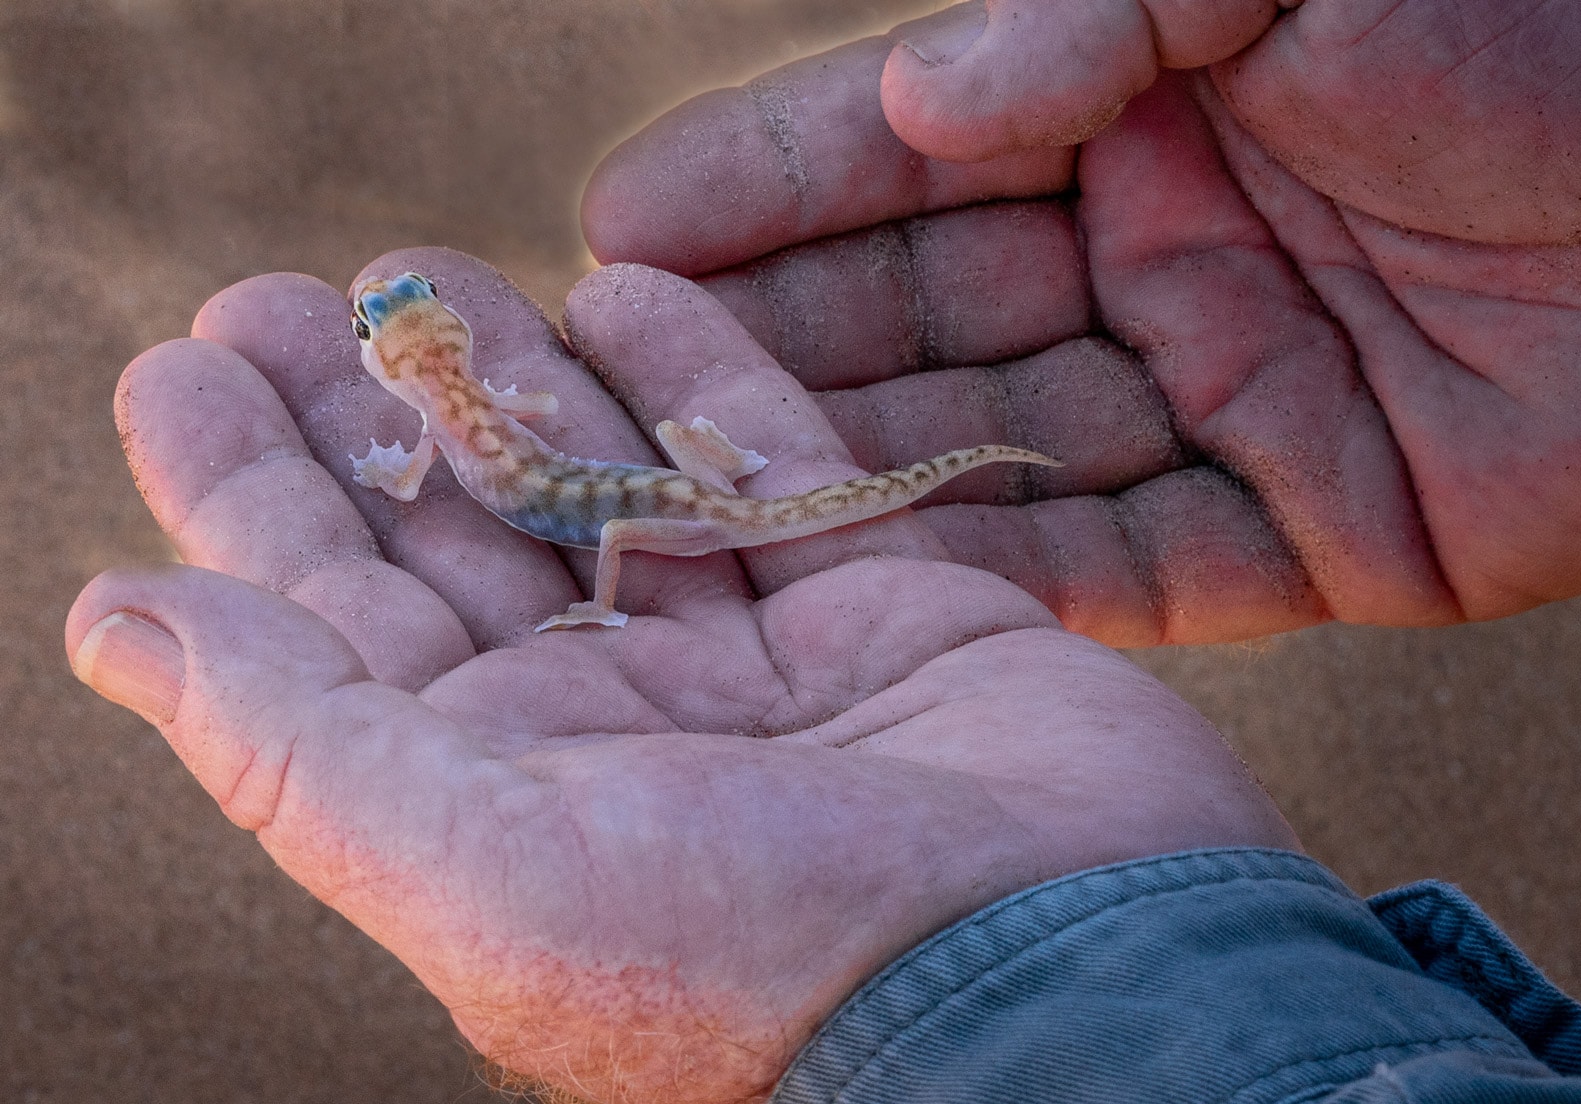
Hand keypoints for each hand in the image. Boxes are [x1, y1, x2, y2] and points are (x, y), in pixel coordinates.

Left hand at [67, 252, 1294, 1103]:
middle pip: (462, 542)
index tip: (186, 365)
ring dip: (519, 380)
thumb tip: (115, 625)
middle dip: (373, 416)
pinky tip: (630, 290)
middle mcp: (614, 730)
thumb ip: (301, 748)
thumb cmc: (762, 959)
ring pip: (608, 491)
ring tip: (436, 275)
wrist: (1060, 972)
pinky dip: (703, 380)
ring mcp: (751, 667)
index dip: (248, 495)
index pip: (334, 626)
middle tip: (298, 294)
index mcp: (499, 797)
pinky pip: (769, 469)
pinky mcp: (878, 607)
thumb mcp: (489, 874)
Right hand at [582, 0, 1580, 645]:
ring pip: (1004, 448)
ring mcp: (1230, 397)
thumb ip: (1096, 8)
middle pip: (928, 312)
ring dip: (860, 475)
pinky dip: (1016, 581)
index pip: (908, 151)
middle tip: (617, 392)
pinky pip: (1136, 566)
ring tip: (705, 504)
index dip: (765, 187)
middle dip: (772, 348)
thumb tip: (926, 105)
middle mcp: (1167, 252)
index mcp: (1147, 103)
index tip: (621, 227)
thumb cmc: (1570, 15)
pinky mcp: (1315, 531)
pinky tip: (884, 589)